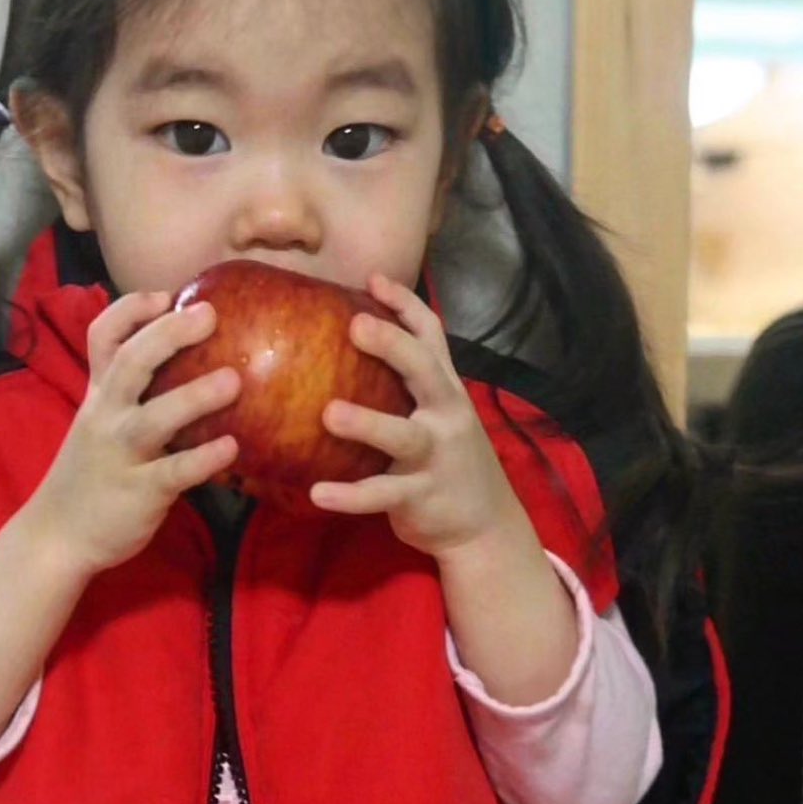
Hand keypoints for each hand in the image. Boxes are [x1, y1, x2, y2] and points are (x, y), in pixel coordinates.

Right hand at [26, 291, 239, 574]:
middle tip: (210, 315)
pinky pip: (174, 471)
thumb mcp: (99, 421)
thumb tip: (186, 356)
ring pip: (155, 417)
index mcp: (99, 394)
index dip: (131, 309)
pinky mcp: (139, 491)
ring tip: (234, 380)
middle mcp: (106, 415)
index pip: (102, 336)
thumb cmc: (91, 471)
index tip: (167, 295)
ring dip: (195, 396)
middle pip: (131, 362)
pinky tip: (232, 448)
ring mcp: (120, 453)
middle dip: (168, 334)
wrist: (56, 535)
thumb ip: (130, 390)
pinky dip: (204, 458)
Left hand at [310, 273, 521, 558]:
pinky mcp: (421, 495)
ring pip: (403, 436)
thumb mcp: (436, 412)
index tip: (373, 279)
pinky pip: (382, 495)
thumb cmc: (444, 456)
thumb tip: (347, 341)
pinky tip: (317, 492)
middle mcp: (445, 413)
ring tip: (329, 414)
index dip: (405, 303)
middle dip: (392, 345)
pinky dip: (350, 496)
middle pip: (424, 370)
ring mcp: (436, 455)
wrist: (485, 524)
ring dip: (367, 424)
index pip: (431, 335)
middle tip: (354, 325)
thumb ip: (404, 382)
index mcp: (445, 388)